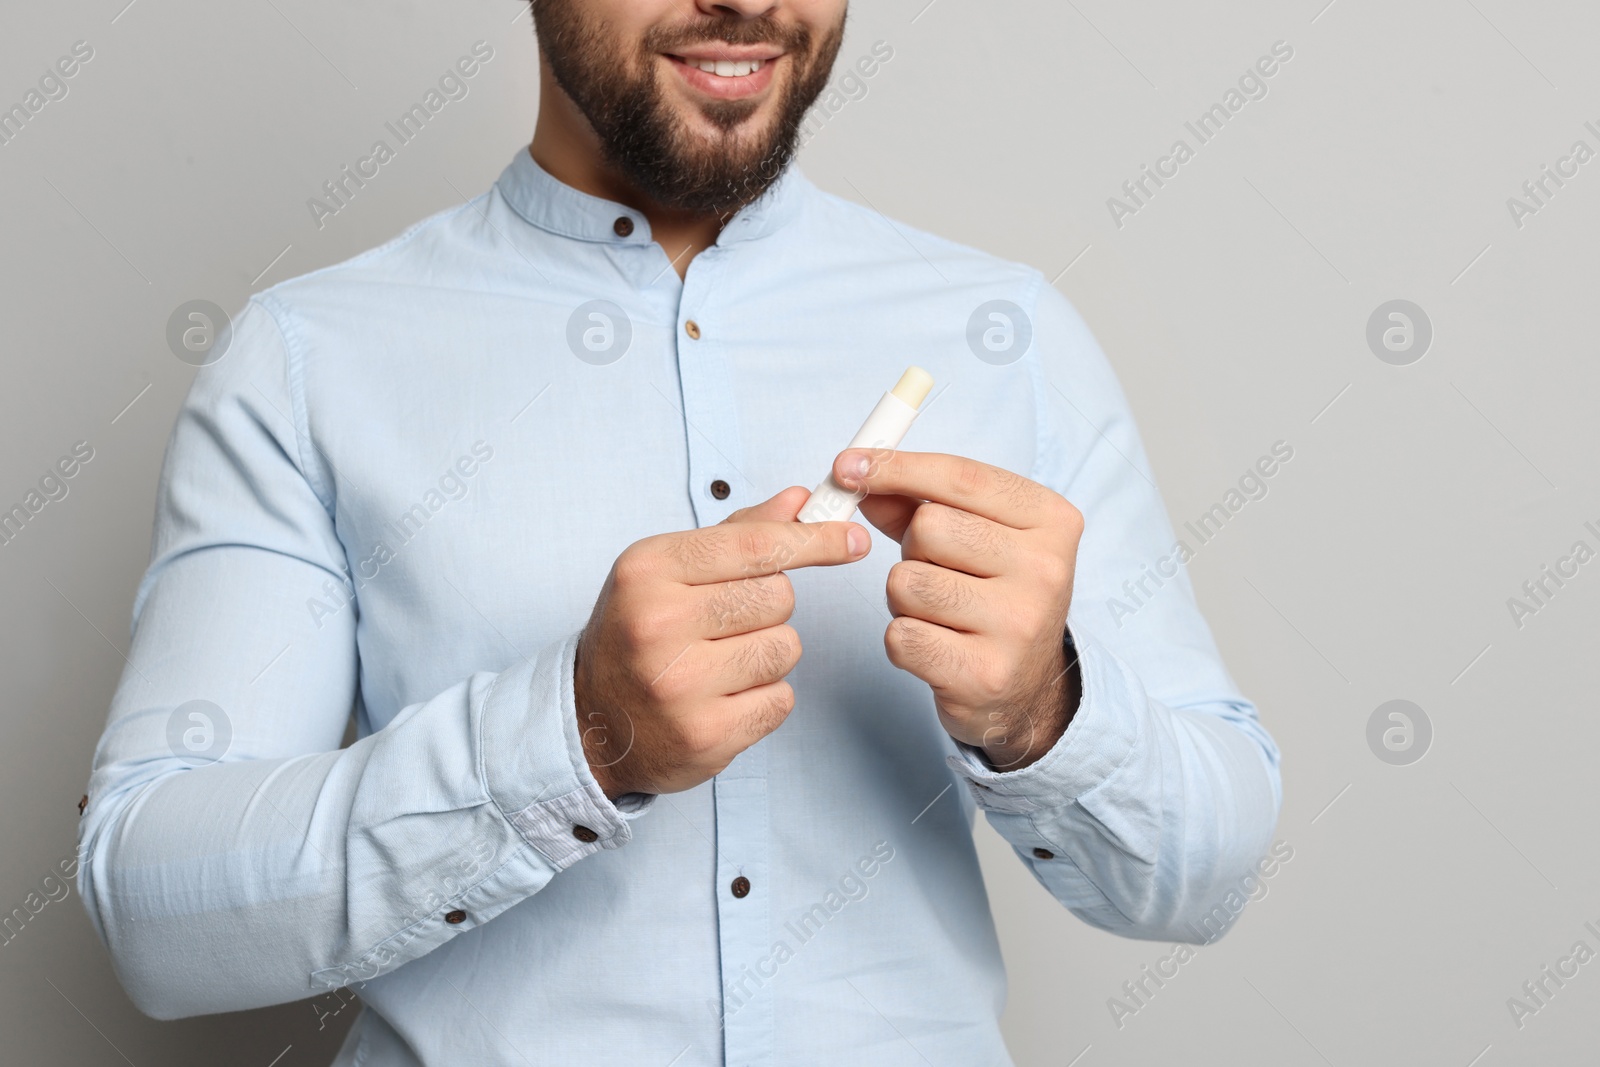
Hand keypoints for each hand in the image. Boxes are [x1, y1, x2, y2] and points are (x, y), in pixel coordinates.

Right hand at [574, 487, 868, 797]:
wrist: (590, 721)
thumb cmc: (635, 635)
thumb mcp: (667, 570)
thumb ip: (736, 534)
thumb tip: (798, 502)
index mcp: (648, 570)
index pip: (757, 545)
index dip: (814, 541)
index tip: (851, 539)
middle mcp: (659, 623)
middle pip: (778, 596)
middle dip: (769, 607)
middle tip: (727, 622)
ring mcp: (681, 684)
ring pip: (786, 648)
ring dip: (768, 653)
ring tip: (721, 662)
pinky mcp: (705, 734)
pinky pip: (781, 699)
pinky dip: (763, 698)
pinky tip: (722, 698)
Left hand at [834, 449, 1083, 770]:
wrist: (1028, 688)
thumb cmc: (993, 597)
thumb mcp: (975, 538)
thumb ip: (916, 504)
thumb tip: (856, 475)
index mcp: (1051, 520)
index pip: (961, 477)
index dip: (896, 467)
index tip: (847, 466)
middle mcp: (1045, 570)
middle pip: (928, 527)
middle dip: (912, 549)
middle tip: (936, 572)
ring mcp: (1019, 625)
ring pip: (906, 582)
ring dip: (903, 599)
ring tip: (938, 614)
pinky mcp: (985, 675)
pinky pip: (900, 635)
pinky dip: (903, 640)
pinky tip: (936, 647)